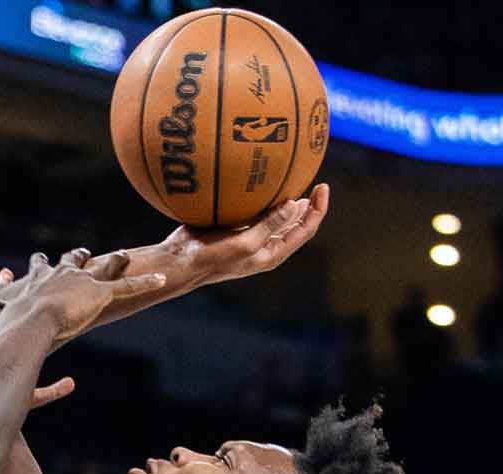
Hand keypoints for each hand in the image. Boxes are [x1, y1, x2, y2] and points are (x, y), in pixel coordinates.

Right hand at [0, 249, 166, 348]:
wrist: (29, 323)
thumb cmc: (7, 324)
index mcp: (35, 282)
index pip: (37, 270)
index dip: (39, 266)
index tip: (39, 261)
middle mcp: (59, 276)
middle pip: (69, 262)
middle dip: (75, 258)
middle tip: (81, 252)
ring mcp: (81, 283)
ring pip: (102, 269)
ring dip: (115, 262)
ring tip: (126, 255)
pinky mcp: (101, 294)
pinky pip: (127, 287)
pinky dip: (145, 282)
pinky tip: (164, 279)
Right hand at [170, 182, 329, 288]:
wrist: (181, 263)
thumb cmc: (212, 259)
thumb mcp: (245, 243)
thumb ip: (269, 225)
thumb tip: (294, 205)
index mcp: (272, 253)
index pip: (305, 230)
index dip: (318, 210)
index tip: (322, 187)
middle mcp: (266, 246)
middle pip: (296, 225)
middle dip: (309, 206)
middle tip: (316, 183)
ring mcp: (251, 238)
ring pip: (278, 218)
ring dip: (289, 202)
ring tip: (298, 183)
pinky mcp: (236, 229)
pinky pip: (258, 212)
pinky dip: (266, 200)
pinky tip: (263, 184)